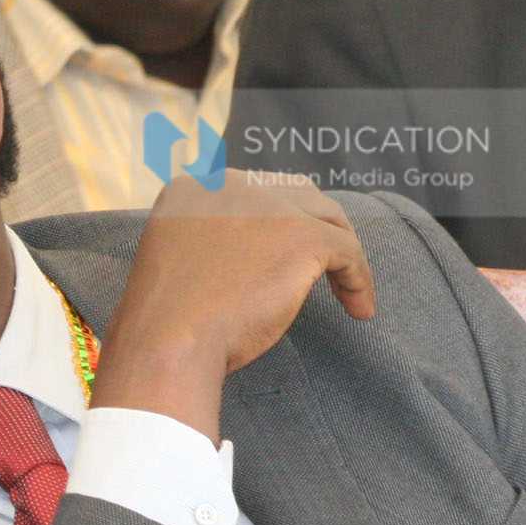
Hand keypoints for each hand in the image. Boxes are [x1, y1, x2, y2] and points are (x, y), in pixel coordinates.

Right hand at [94, 170, 371, 442]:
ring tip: (346, 288)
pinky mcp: (302, 234)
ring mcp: (269, 206)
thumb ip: (208, 236)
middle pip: (295, 194)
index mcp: (194, 187)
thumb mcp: (176, 257)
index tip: (281, 253)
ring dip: (338, 252)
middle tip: (321, 265)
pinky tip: (359, 308)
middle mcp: (231, 183)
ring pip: (327, 218)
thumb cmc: (166, 319)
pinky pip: (349, 252)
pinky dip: (358, 280)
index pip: (252, 191)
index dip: (274, 220)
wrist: (168, 340)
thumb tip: (256, 244)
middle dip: (312, 226)